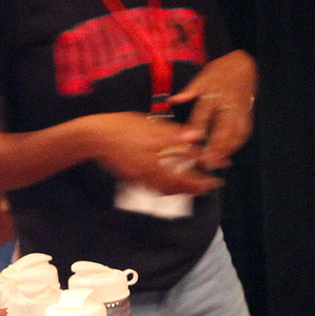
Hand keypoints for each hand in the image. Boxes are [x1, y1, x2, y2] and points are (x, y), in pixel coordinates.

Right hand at [89, 112, 221, 195]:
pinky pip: (153, 189)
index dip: (205, 169)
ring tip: (194, 188)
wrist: (96, 137)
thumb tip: (197, 136)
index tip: (218, 173)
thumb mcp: (151, 124)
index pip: (188, 164)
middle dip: (196, 188)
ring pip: (166, 190)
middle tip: (210, 186)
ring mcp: (141, 178)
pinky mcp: (133, 180)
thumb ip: (174, 133)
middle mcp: (151, 170)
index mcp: (158, 154)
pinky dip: (165, 190)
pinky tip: (170, 185)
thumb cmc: (123, 126)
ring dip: (182, 191)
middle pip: (179, 185)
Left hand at [169, 52, 255, 171]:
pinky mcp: (248, 113)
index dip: (196, 130)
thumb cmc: (220, 71)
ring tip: (217, 161)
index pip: (203, 114)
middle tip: (207, 161)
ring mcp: (240, 110)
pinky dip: (237, 143)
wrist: (245, 65)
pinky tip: (229, 152)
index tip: (190, 144)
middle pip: (223, 128)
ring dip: (227, 148)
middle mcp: (228, 103)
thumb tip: (173, 99)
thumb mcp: (202, 76)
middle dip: (216, 146)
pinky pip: (245, 131)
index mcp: (214, 93)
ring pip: (236, 133)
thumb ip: (189, 91)